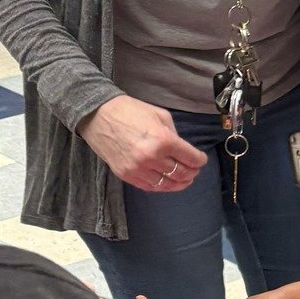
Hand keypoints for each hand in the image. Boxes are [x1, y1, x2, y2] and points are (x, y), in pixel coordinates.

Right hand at [79, 94, 205, 192]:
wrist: (98, 115)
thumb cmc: (130, 111)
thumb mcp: (160, 116)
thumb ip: (174, 135)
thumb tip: (182, 150)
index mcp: (163, 140)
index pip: (190, 158)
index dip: (200, 161)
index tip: (201, 160)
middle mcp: (152, 158)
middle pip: (181, 173)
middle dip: (192, 172)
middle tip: (194, 170)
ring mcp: (138, 169)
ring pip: (166, 184)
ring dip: (179, 183)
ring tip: (184, 180)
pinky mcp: (126, 175)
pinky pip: (149, 187)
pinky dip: (161, 186)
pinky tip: (166, 182)